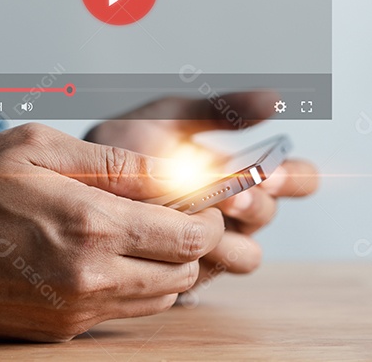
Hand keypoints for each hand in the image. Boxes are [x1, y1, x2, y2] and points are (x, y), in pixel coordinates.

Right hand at [0, 123, 224, 344]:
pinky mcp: (60, 331)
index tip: (200, 194)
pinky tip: (105, 252)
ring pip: (162, 297)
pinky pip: (124, 312)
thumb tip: (171, 170)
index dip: (208, 212)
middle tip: (171, 208)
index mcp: (90, 225)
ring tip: (138, 229)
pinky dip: (132, 285)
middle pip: (186, 270)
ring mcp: (76, 311)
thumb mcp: (34, 148)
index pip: (191, 234)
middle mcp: (91, 278)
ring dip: (165, 264)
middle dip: (191, 239)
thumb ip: (111, 161)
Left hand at [85, 91, 318, 297]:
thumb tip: (275, 98)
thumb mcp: (174, 115)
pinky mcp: (189, 272)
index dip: (296, 178)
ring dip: (230, 236)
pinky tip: (175, 240)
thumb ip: (222, 109)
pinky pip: (209, 274)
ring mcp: (215, 243)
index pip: (297, 178)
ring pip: (248, 252)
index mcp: (243, 170)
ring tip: (204, 219)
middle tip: (233, 194)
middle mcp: (237, 210)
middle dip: (255, 203)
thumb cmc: (129, 142)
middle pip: (270, 213)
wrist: (74, 176)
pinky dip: (197, 258)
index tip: (274, 172)